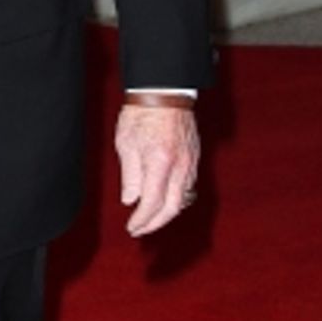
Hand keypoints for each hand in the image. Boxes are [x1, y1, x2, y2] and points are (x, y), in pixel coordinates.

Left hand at [116, 103, 199, 236]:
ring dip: (166, 213)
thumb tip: (130, 200)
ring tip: (150, 219)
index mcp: (160, 162)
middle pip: (172, 208)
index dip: (142, 220)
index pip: (152, 203)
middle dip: (155, 224)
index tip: (132, 228)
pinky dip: (176, 199)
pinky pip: (188, 187)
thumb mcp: (126, 143)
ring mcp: (190, 162)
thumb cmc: (142, 112)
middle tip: (140, 230)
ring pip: (183, 199)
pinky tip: (165, 200)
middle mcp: (180, 166)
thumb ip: (130, 175)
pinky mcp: (194, 157)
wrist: (165, 90)